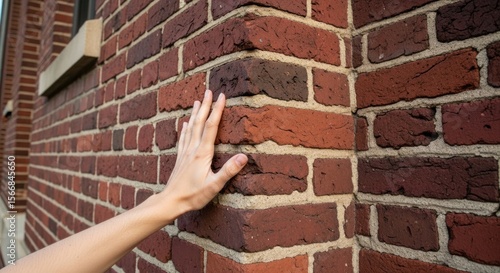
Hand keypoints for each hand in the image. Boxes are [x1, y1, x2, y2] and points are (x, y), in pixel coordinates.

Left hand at [160, 90, 247, 214]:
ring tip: (197, 101)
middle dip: (205, 106)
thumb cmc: (193, 196)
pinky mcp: (180, 158)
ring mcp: (185, 153)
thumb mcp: (214, 185)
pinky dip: (185, 128)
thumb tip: (244, 157)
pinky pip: (183, 138)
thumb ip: (229, 171)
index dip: (217, 110)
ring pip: (191, 128)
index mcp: (203, 153)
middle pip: (200, 122)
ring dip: (195, 113)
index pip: (212, 126)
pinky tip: (185, 124)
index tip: (222, 96)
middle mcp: (193, 149)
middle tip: (209, 91)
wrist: (170, 201)